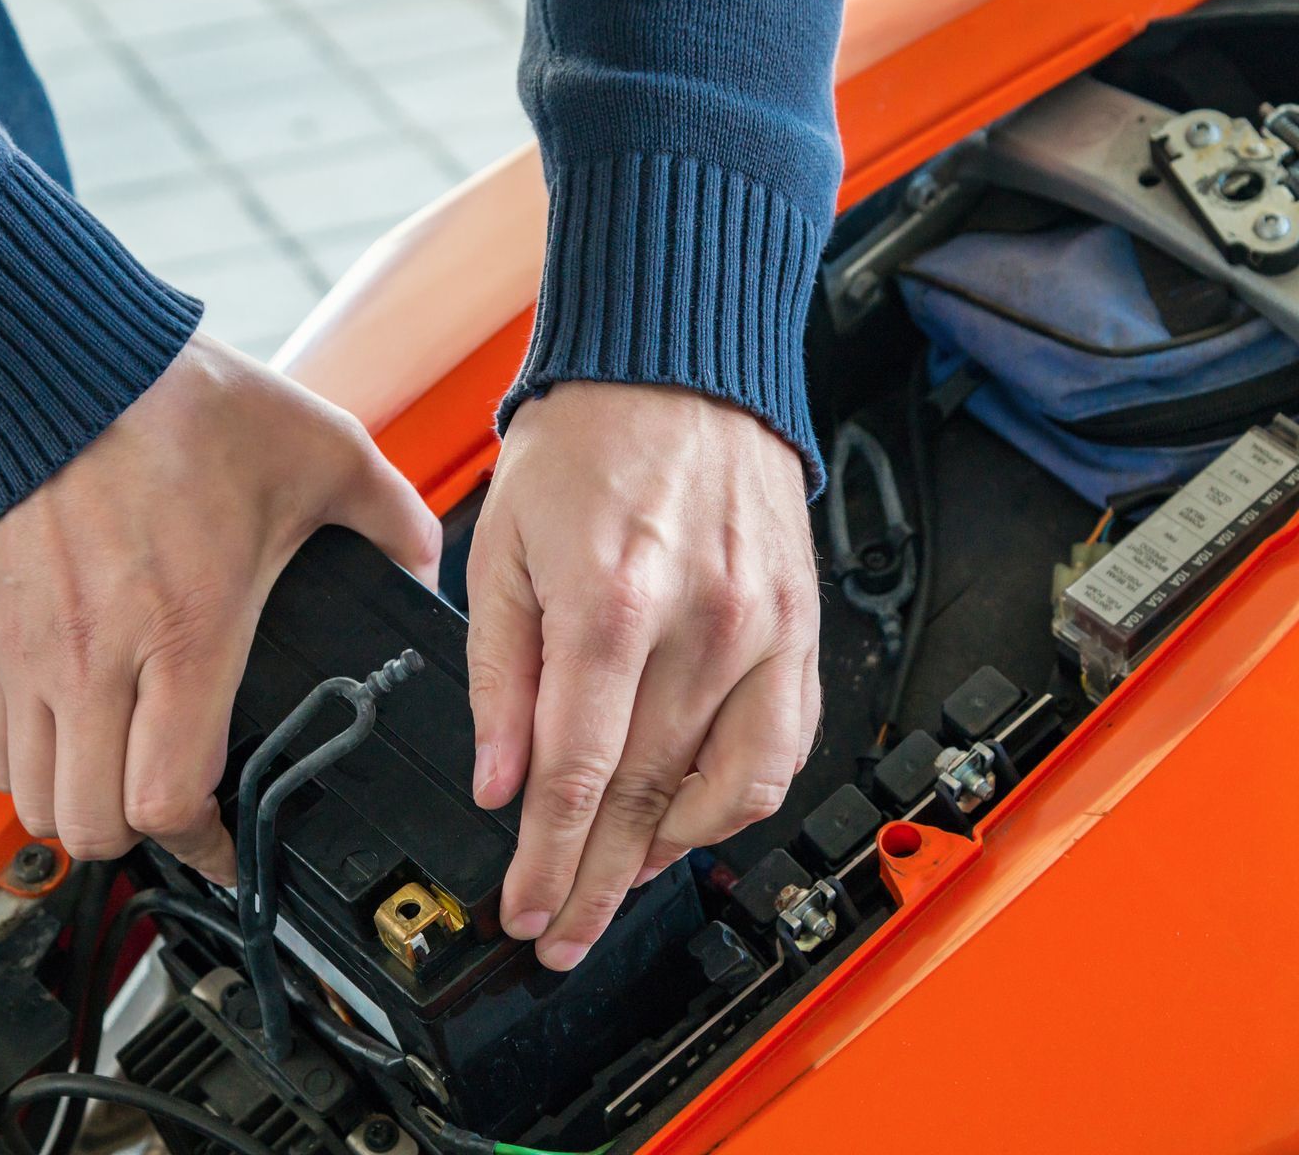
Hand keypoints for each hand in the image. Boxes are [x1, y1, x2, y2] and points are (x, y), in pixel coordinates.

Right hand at [0, 334, 440, 883]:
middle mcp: (97, 659)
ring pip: (34, 804)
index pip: (170, 800)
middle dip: (145, 844)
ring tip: (126, 786)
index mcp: (184, 631)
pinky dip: (32, 769)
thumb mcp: (318, 449)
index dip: (211, 848)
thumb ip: (387, 515)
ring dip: (83, 812)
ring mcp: (30, 654)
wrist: (52, 360)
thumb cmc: (178, 403)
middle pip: (94, 826)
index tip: (238, 846)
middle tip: (185, 818)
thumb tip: (423, 563)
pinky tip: (76, 738)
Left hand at [466, 383, 818, 969]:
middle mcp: (701, 626)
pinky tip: (691, 822)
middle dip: (597, 883)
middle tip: (562, 935)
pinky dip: (737, 801)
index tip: (524, 910)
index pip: (577, 775)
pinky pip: (784, 746)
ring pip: (725, 790)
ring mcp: (764, 630)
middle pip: (645, 799)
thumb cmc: (584, 444)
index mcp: (611, 605)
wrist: (676, 367)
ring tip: (618, 883)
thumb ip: (500, 678)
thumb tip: (500, 782)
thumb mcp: (502, 553)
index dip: (547, 860)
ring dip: (666, 854)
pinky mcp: (802, 627)